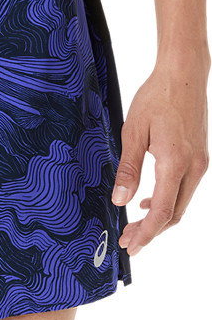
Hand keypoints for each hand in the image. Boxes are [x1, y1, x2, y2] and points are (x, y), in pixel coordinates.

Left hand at [112, 57, 208, 254]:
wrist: (184, 73)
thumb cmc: (157, 97)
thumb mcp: (134, 132)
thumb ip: (127, 169)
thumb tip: (120, 200)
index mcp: (175, 163)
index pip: (162, 212)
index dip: (146, 234)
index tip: (130, 246)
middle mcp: (193, 167)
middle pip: (173, 215)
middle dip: (150, 232)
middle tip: (126, 240)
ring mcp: (199, 163)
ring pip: (180, 204)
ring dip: (158, 219)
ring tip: (134, 226)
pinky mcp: (199, 157)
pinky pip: (184, 190)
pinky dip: (168, 202)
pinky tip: (149, 202)